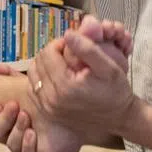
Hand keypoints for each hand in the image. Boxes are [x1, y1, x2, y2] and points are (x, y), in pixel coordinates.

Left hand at [0, 16, 131, 151]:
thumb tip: (68, 34)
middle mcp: (52, 98)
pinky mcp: (46, 112)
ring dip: (45, 64)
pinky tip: (55, 76)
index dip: (60, 43)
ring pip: (33, 73)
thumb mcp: (109, 67)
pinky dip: (41, 78)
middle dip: (52, 52)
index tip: (73, 44)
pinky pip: (33, 88)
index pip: (48, 52)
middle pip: (39, 61)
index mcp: (65, 86)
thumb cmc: (115, 91)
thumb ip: (88, 49)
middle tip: (69, 53)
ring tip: (62, 63)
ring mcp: (47, 107)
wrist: (118, 117)